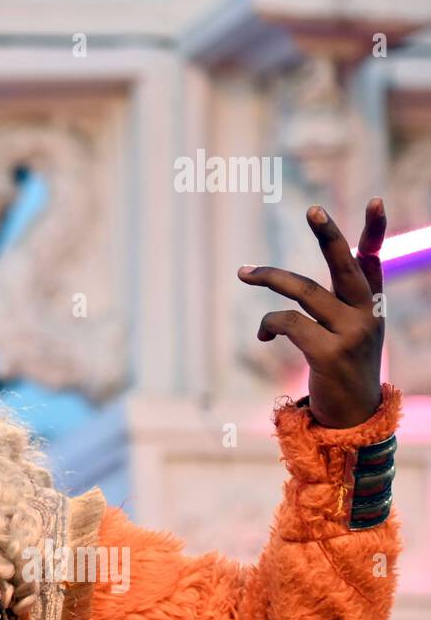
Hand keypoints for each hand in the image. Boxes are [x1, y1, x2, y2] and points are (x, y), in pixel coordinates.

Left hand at [238, 199, 385, 428]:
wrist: (354, 418)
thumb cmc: (344, 367)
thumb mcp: (352, 330)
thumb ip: (343, 300)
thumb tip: (325, 272)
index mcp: (372, 304)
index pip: (374, 260)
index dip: (375, 230)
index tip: (376, 201)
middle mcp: (367, 314)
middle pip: (345, 266)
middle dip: (328, 236)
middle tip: (312, 209)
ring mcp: (351, 334)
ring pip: (303, 291)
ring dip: (269, 276)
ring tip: (244, 272)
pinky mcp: (328, 354)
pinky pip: (287, 323)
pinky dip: (267, 324)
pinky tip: (262, 335)